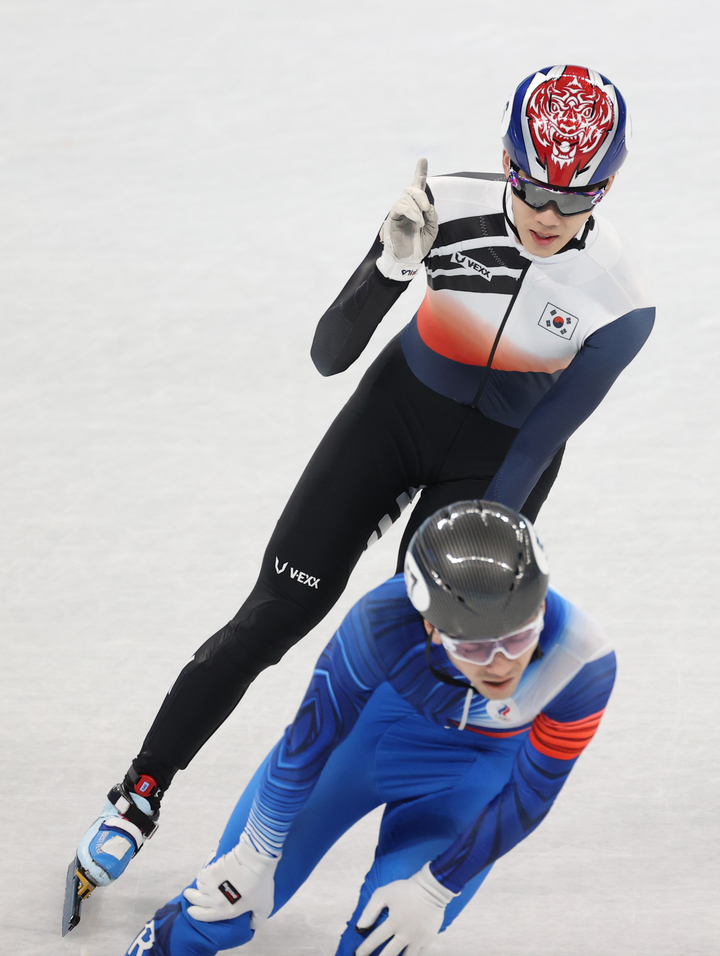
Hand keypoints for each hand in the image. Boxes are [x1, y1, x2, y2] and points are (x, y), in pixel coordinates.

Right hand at [183, 840, 279, 929]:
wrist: (255, 862)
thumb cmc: (260, 884)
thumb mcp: (264, 907)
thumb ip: (257, 920)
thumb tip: (251, 926)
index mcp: (226, 911)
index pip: (203, 916)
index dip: (195, 913)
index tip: (190, 910)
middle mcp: (215, 900)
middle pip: (196, 900)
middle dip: (191, 897)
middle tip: (188, 894)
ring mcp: (211, 885)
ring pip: (199, 885)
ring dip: (201, 884)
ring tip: (204, 881)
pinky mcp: (211, 871)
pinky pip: (202, 873)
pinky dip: (204, 873)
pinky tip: (208, 871)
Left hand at [354, 863, 457, 955]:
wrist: (432, 888)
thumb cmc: (406, 890)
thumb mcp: (384, 894)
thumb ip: (370, 911)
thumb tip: (359, 927)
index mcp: (393, 922)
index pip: (374, 941)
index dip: (364, 950)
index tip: (357, 955)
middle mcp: (405, 934)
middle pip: (388, 955)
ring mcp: (418, 939)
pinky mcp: (428, 940)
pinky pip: (419, 955)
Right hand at [377, 159, 437, 280]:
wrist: (408, 260)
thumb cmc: (419, 245)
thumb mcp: (433, 230)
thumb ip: (433, 216)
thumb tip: (428, 206)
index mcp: (417, 207)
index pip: (417, 186)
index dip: (420, 172)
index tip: (423, 159)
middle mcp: (407, 206)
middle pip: (411, 189)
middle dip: (421, 195)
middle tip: (428, 209)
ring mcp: (399, 211)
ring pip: (406, 197)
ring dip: (417, 207)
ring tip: (422, 222)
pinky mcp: (392, 218)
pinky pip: (400, 207)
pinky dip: (411, 212)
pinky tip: (418, 221)